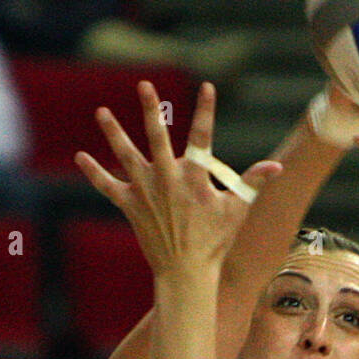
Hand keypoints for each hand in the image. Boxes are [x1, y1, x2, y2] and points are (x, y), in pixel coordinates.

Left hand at [75, 80, 282, 276]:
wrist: (185, 272)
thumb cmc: (214, 241)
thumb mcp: (237, 211)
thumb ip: (253, 183)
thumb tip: (276, 167)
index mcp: (194, 178)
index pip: (203, 137)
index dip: (206, 111)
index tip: (207, 87)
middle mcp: (167, 180)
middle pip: (157, 138)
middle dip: (151, 111)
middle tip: (144, 85)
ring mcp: (146, 192)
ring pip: (126, 156)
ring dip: (113, 133)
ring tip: (101, 112)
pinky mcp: (130, 206)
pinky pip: (107, 186)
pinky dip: (94, 172)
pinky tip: (81, 156)